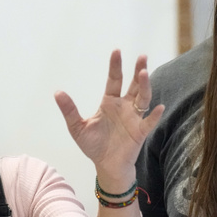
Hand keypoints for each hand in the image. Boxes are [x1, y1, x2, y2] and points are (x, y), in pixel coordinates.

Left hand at [53, 50, 164, 183]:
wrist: (106, 166)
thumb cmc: (94, 145)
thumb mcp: (77, 128)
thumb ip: (70, 110)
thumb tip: (57, 92)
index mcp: (110, 103)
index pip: (114, 80)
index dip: (116, 66)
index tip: (117, 51)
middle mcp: (124, 107)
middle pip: (133, 85)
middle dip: (138, 71)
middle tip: (142, 57)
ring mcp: (134, 118)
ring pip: (143, 98)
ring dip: (145, 87)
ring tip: (144, 74)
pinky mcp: (140, 132)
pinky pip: (149, 122)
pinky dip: (154, 115)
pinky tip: (158, 107)